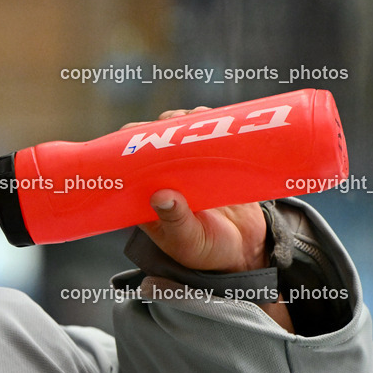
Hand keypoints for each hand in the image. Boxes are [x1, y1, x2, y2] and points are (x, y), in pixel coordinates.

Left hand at [122, 108, 268, 273]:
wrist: (244, 252)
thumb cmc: (205, 251)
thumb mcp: (186, 240)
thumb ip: (174, 220)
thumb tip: (160, 196)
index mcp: (145, 193)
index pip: (128, 160)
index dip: (128, 144)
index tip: (135, 135)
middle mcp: (164, 175)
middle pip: (156, 138)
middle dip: (162, 126)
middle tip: (175, 125)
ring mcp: (190, 166)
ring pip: (183, 131)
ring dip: (187, 120)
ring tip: (196, 122)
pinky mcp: (217, 161)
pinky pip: (214, 135)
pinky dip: (216, 125)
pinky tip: (221, 124)